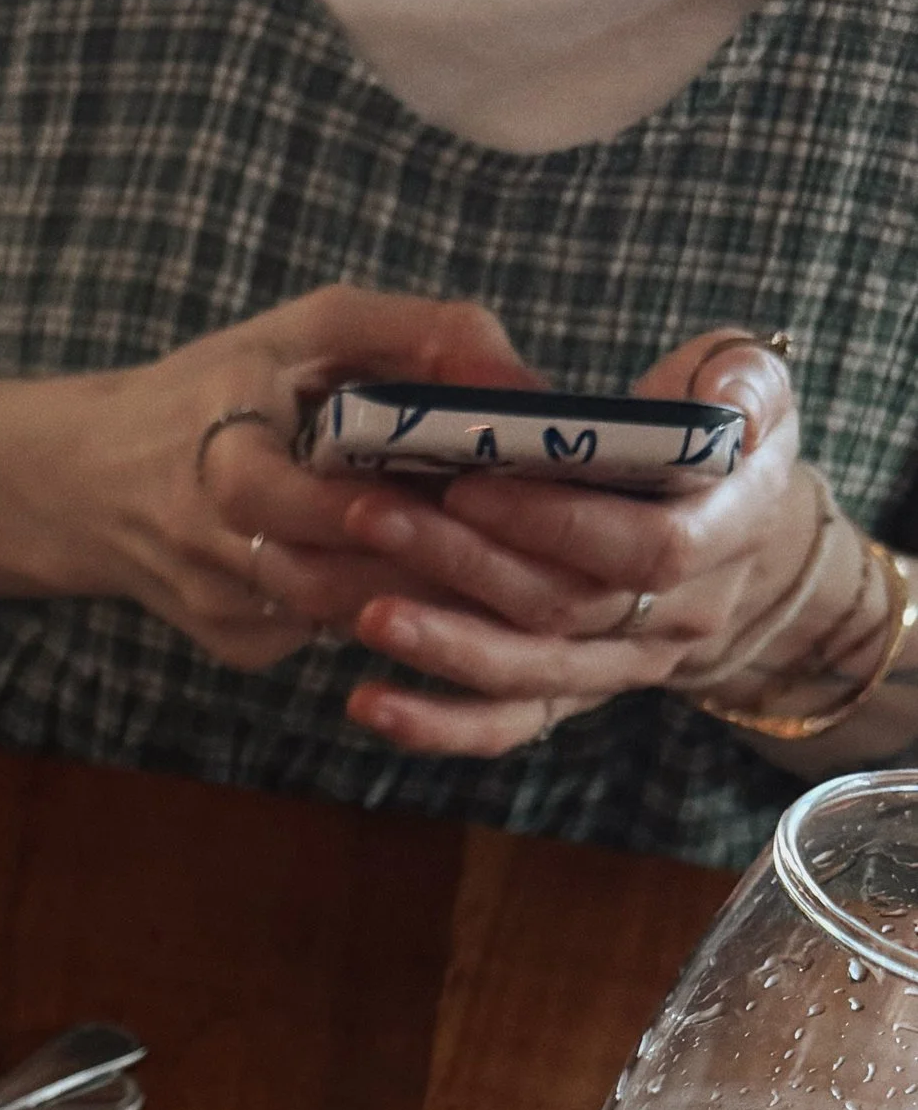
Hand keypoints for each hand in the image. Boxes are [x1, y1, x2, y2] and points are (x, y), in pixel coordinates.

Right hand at [0, 285, 533, 669]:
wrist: (89, 481)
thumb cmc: (213, 387)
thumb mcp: (305, 328)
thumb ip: (420, 336)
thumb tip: (526, 383)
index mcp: (218, 458)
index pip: (316, 501)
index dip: (397, 508)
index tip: (484, 490)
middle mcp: (212, 549)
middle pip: (349, 576)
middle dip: (440, 558)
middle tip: (532, 537)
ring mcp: (224, 612)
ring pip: (353, 614)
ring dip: (431, 590)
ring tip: (504, 555)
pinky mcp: (239, 649)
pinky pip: (334, 628)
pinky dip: (390, 601)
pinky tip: (428, 572)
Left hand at [331, 334, 837, 755]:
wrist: (732, 526)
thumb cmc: (722, 431)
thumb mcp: (751, 383)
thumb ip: (743, 383)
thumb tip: (730, 412)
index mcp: (729, 531)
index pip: (645, 547)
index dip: (557, 522)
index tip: (467, 486)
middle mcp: (681, 616)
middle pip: (564, 606)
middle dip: (462, 564)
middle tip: (370, 518)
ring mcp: (624, 665)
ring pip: (528, 672)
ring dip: (440, 645)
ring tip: (359, 612)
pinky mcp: (574, 695)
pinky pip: (508, 726)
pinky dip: (436, 724)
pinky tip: (366, 704)